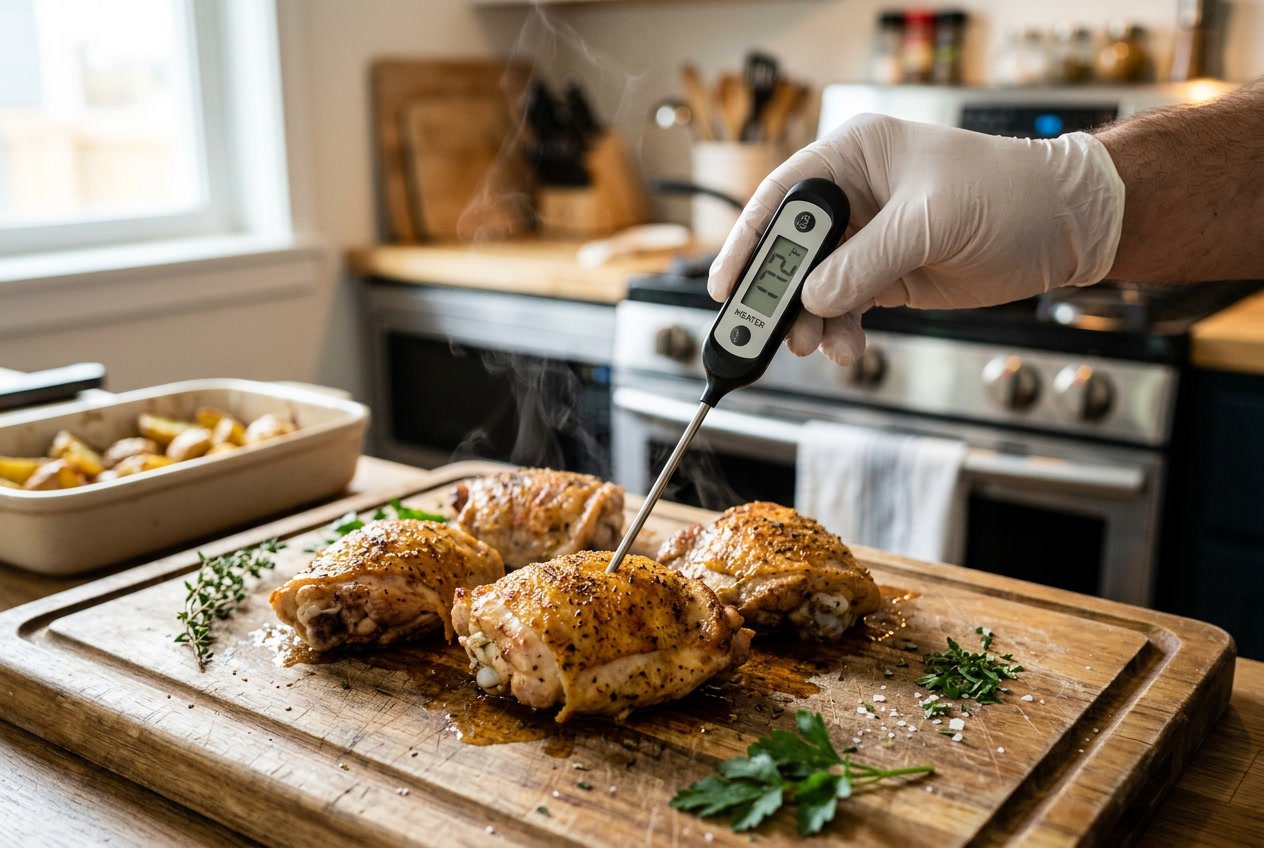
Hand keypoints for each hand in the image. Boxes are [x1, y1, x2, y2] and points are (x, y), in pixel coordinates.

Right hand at [708, 114, 1124, 364]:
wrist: (1065, 228)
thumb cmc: (1009, 194)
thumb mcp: (931, 220)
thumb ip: (867, 261)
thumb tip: (813, 298)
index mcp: (854, 157)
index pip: (782, 199)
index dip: (748, 242)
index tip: (727, 285)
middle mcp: (853, 198)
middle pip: (790, 250)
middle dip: (777, 294)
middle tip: (762, 330)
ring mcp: (867, 241)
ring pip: (813, 288)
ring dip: (809, 322)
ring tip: (814, 345)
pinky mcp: (885, 277)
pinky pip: (842, 309)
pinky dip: (839, 332)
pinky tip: (847, 347)